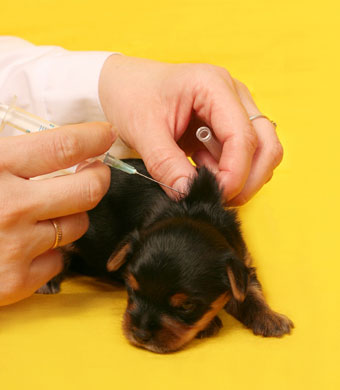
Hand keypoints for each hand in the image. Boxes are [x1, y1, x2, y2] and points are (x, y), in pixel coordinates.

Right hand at [0, 122, 114, 305]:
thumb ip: (8, 150)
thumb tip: (54, 141)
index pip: (64, 146)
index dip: (93, 138)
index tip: (105, 135)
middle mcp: (10, 207)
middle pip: (88, 190)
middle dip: (98, 177)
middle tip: (94, 172)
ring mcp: (15, 248)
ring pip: (77, 225)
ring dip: (71, 214)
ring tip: (50, 209)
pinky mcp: (15, 282)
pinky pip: (59, 260)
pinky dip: (51, 250)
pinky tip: (29, 243)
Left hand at [99, 55, 282, 204]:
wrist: (124, 86)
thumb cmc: (132, 95)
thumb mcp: (143, 130)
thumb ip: (166, 163)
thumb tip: (188, 193)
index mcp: (213, 86)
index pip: (243, 136)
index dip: (235, 172)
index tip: (216, 193)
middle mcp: (232, 95)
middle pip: (266, 143)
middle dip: (249, 178)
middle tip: (221, 197)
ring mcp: (233, 109)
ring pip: (262, 150)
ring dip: (243, 176)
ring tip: (209, 183)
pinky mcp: (226, 125)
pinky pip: (243, 154)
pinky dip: (230, 172)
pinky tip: (205, 173)